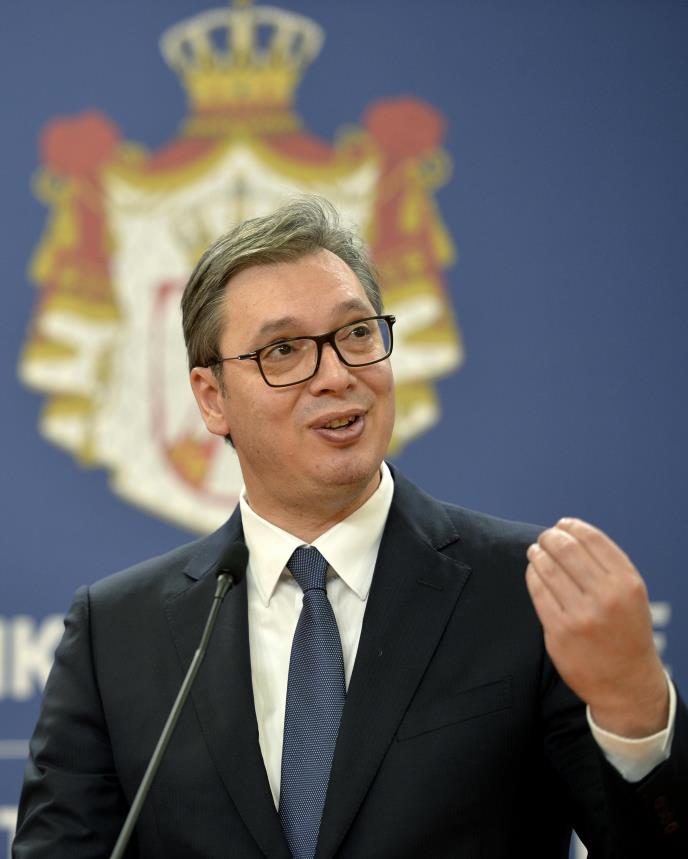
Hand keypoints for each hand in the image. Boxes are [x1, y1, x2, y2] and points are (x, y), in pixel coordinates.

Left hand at [525, 517, 667, 736]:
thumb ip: (607, 566)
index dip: (572, 526)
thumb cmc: (626, 631)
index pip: (592, 540)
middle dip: (550, 537)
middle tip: (544, 537)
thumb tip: (570, 531)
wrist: (626, 683)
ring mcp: (581, 616)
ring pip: (548, 569)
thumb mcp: (631, 595)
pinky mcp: (559, 632)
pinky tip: (534, 571)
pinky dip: (532, 575)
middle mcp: (606, 597)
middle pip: (566, 550)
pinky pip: (538, 592)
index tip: (562, 524)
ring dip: (537, 554)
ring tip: (535, 551)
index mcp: (627, 584)